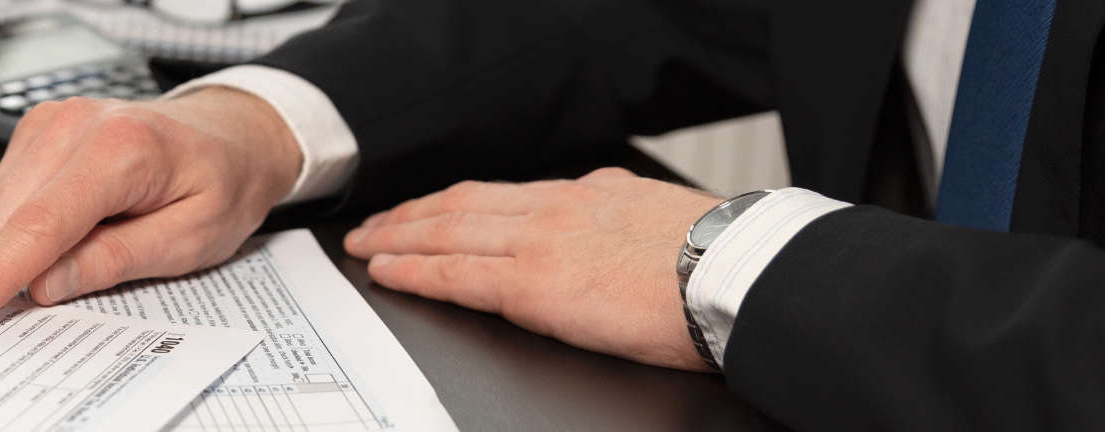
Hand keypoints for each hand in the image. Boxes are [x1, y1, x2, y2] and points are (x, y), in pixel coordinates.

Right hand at [0, 89, 302, 330]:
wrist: (228, 137)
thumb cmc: (219, 184)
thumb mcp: (189, 241)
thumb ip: (114, 261)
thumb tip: (44, 286)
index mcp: (119, 149)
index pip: (38, 225)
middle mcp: (73, 125)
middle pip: (1, 222)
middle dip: (22, 266)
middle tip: (87, 267)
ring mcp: (49, 122)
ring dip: (26, 244)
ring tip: (94, 232)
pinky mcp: (35, 129)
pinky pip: (2, 196)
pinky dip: (27, 222)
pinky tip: (77, 217)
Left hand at [343, 168, 721, 371]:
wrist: (737, 274)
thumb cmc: (721, 263)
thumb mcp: (665, 221)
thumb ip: (623, 223)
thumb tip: (612, 233)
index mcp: (593, 195)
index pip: (508, 197)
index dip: (460, 204)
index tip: (434, 211)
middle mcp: (559, 209)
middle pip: (465, 206)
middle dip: (414, 215)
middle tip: (377, 225)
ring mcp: (541, 242)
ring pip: (449, 232)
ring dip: (400, 237)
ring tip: (367, 245)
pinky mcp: (533, 284)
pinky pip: (456, 274)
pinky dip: (414, 270)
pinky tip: (387, 270)